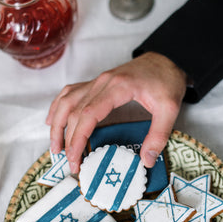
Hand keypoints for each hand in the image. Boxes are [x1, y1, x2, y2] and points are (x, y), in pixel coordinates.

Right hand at [46, 52, 186, 172]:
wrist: (166, 59)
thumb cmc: (167, 80)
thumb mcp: (170, 108)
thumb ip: (158, 135)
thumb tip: (147, 160)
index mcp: (117, 87)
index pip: (88, 114)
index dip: (78, 137)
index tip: (75, 157)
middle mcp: (102, 82)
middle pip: (73, 110)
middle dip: (67, 138)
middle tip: (70, 162)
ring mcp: (97, 81)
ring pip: (66, 100)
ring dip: (57, 124)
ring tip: (55, 147)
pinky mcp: (96, 82)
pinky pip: (70, 92)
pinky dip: (58, 106)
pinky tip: (52, 120)